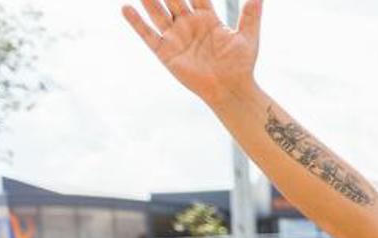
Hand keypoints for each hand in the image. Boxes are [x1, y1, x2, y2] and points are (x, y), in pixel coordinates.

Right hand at [124, 0, 262, 104]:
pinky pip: (148, 34)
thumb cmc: (241, 64)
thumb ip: (250, 16)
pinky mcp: (165, 50)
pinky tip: (127, 8)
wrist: (230, 89)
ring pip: (158, 11)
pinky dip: (136, 22)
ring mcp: (175, 35)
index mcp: (206, 17)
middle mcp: (188, 23)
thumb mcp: (247, 38)